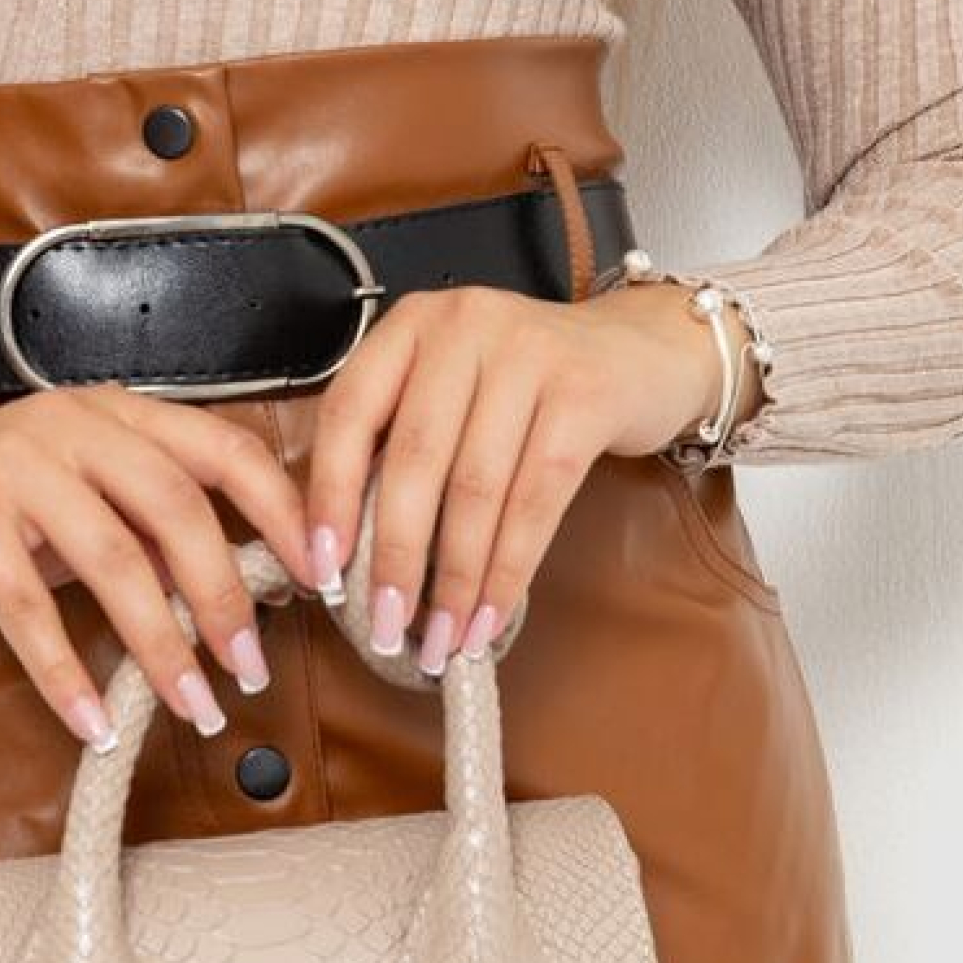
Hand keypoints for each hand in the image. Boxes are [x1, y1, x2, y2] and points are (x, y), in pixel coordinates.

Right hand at [0, 385, 321, 750]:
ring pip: (112, 557)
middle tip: (252, 667)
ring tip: (193, 704)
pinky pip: (27, 605)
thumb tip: (248, 589)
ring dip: (161, 642)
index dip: (281, 512)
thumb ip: (150, 524)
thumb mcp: (81, 494)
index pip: (224, 448)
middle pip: (176, 504)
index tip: (320, 580)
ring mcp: (15, 463)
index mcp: (117, 413)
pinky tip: (93, 720)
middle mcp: (73, 423)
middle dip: (224, 593)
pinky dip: (65, 671)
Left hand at [301, 280, 756, 673]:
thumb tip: (344, 549)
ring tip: (444, 639)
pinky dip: (509, 568)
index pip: (350, 410)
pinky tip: (493, 615)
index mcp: (413, 323)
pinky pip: (537, 499)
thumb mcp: (454, 385)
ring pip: (476, 487)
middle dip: (396, 556)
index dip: (330, 495)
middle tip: (384, 628)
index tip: (321, 569)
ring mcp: (529, 353)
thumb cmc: (527, 383)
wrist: (640, 350)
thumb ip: (401, 438)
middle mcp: (464, 324)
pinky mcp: (584, 395)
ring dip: (455, 579)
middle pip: (415, 458)